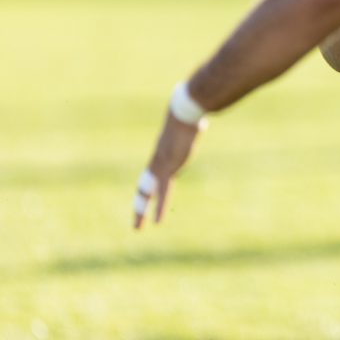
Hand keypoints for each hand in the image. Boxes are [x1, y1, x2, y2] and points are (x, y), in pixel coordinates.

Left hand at [133, 112, 204, 227]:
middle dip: (140, 206)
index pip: (152, 175)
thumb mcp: (191, 125)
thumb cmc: (190, 114)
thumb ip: (193, 128)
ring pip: (148, 193)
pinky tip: (157, 222)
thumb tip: (201, 121)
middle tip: (136, 224)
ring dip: (142, 211)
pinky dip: (160, 208)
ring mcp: (161, 166)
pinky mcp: (167, 169)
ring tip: (138, 228)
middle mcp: (158, 162)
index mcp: (163, 154)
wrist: (183, 113)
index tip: (147, 200)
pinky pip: (162, 193)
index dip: (148, 189)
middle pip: (144, 188)